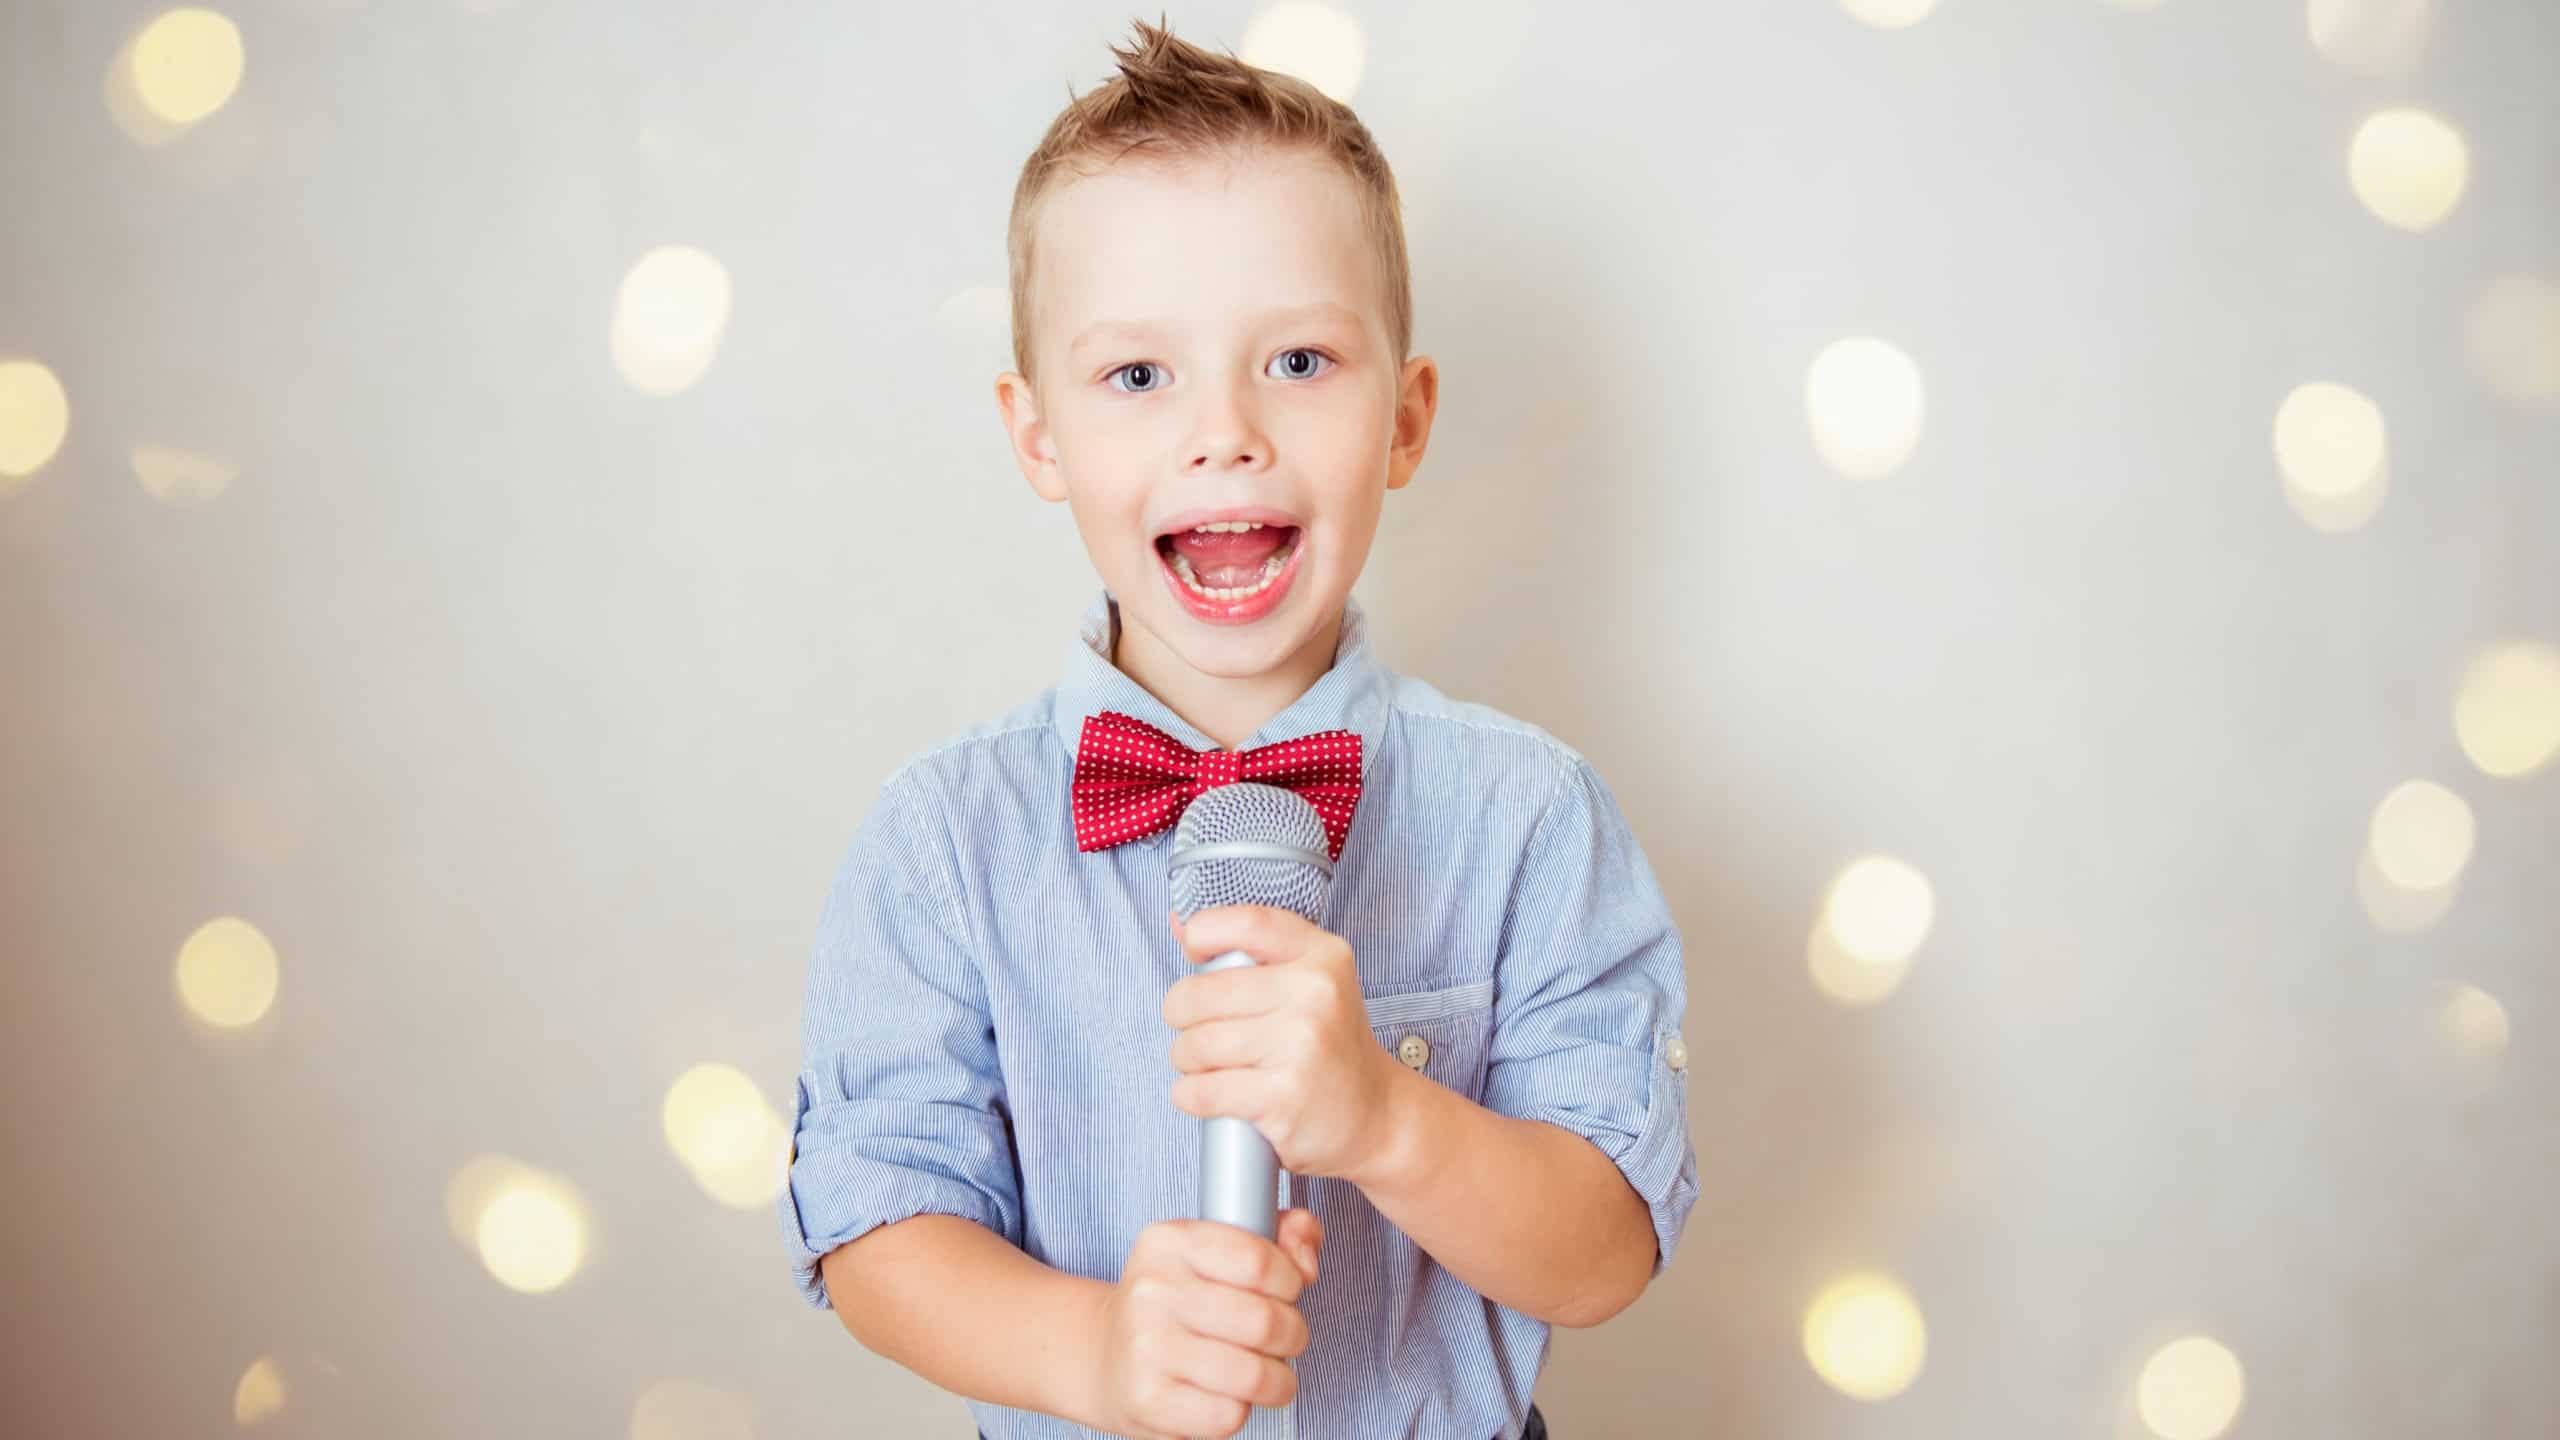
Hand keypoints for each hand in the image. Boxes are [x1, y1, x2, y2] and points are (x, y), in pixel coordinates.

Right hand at [1092, 1211, 1324, 1439]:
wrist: (1105, 1356)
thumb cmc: (1177, 1305)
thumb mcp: (1216, 1253)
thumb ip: (1278, 1236)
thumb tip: (1306, 1250)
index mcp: (1169, 1242)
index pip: (1258, 1261)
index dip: (1290, 1282)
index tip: (1288, 1293)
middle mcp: (1152, 1290)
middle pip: (1262, 1321)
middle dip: (1293, 1335)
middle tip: (1287, 1339)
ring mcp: (1146, 1347)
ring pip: (1251, 1374)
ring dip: (1278, 1381)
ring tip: (1271, 1375)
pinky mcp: (1147, 1399)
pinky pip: (1227, 1414)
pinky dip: (1242, 1410)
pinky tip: (1229, 1396)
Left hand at [1164, 905, 1398, 1181]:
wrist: (1376, 1117)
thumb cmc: (1331, 1047)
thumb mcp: (1310, 983)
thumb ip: (1250, 948)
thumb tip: (1180, 924)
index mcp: (1323, 958)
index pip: (1245, 923)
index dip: (1202, 933)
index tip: (1193, 953)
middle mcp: (1315, 995)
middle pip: (1200, 993)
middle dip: (1180, 1016)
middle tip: (1196, 1029)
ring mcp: (1300, 1047)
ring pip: (1195, 1045)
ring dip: (1185, 1060)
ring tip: (1205, 1065)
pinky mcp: (1282, 1098)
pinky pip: (1201, 1090)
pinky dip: (1189, 1095)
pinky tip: (1204, 1093)